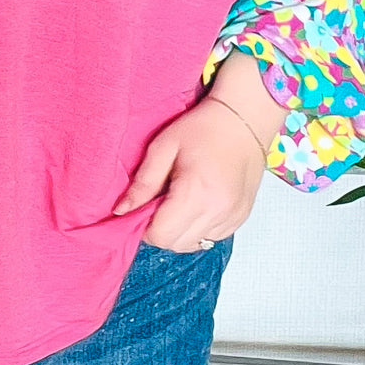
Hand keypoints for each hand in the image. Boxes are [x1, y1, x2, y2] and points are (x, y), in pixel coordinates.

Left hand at [112, 95, 268, 252]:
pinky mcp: (240, 219)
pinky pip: (211, 238)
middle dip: (161, 229)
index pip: (161, 235)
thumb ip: (143, 183)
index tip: (145, 204)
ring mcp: (233, 218)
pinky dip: (198, 228)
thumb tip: (121, 211)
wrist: (243, 120)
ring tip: (180, 200)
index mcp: (197, 193)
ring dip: (180, 231)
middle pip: (176, 244)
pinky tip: (197, 203)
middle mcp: (218, 211)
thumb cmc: (201, 128)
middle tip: (161, 200)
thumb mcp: (163, 147)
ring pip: (193, 245)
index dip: (145, 225)